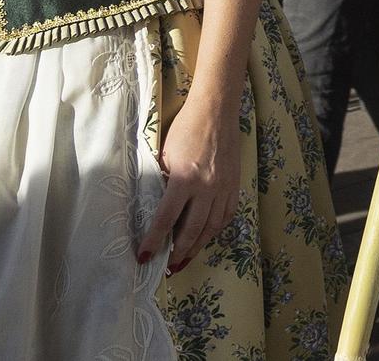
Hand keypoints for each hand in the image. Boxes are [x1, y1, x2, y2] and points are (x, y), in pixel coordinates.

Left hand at [137, 93, 240, 273]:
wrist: (216, 110)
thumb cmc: (185, 128)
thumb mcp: (166, 154)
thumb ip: (164, 181)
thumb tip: (158, 207)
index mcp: (185, 178)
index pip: (166, 218)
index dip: (154, 241)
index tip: (144, 256)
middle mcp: (207, 187)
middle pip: (191, 230)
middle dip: (178, 253)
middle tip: (167, 268)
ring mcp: (223, 188)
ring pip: (211, 228)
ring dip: (197, 247)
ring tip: (185, 260)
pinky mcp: (234, 185)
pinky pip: (225, 216)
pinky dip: (215, 231)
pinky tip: (205, 238)